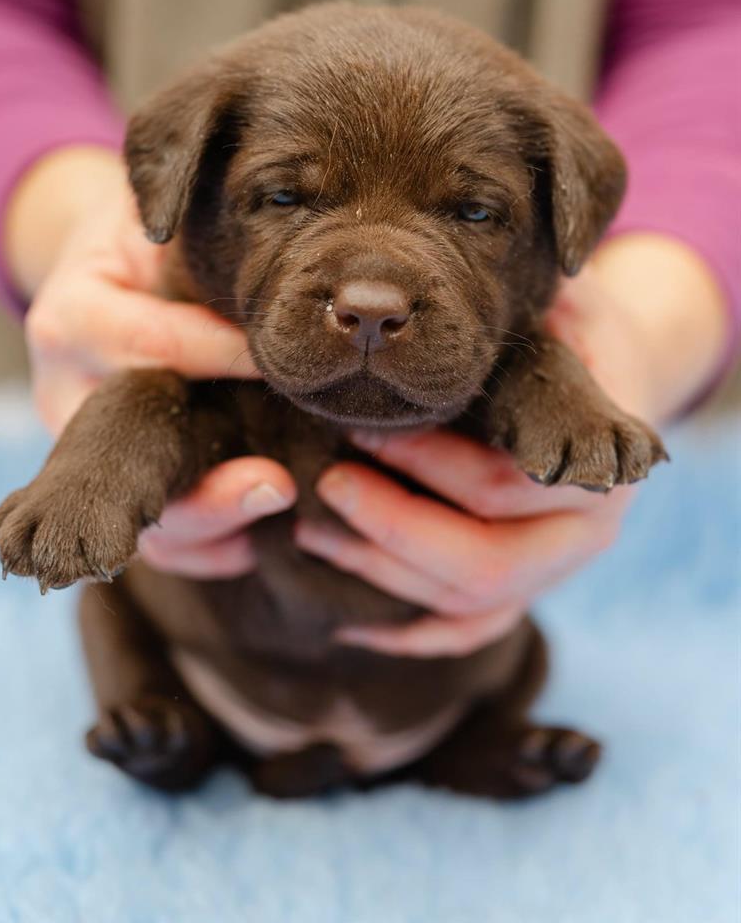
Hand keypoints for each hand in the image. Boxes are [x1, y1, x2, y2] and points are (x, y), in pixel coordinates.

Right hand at [4, 145, 295, 576]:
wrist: (95, 271)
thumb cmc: (138, 243)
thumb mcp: (152, 222)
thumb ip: (189, 239)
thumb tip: (274, 253)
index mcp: (74, 317)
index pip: (156, 345)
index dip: (224, 356)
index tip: (290, 364)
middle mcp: (65, 391)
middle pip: (130, 456)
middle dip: (207, 484)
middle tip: (278, 486)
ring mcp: (81, 445)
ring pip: (136, 512)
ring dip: (210, 525)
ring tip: (274, 514)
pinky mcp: (108, 477)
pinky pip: (150, 534)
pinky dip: (204, 546)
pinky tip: (254, 542)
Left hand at [295, 236, 728, 656]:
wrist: (611, 382)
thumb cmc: (575, 336)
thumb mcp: (566, 308)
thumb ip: (534, 305)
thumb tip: (487, 289)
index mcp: (595, 467)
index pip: (502, 485)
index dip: (426, 465)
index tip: (358, 429)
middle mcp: (586, 534)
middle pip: (482, 562)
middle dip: (392, 527)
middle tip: (324, 484)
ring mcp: (555, 570)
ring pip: (465, 605)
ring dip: (382, 575)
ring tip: (310, 531)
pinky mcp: (525, 591)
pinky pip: (468, 632)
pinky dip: (409, 633)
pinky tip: (349, 621)